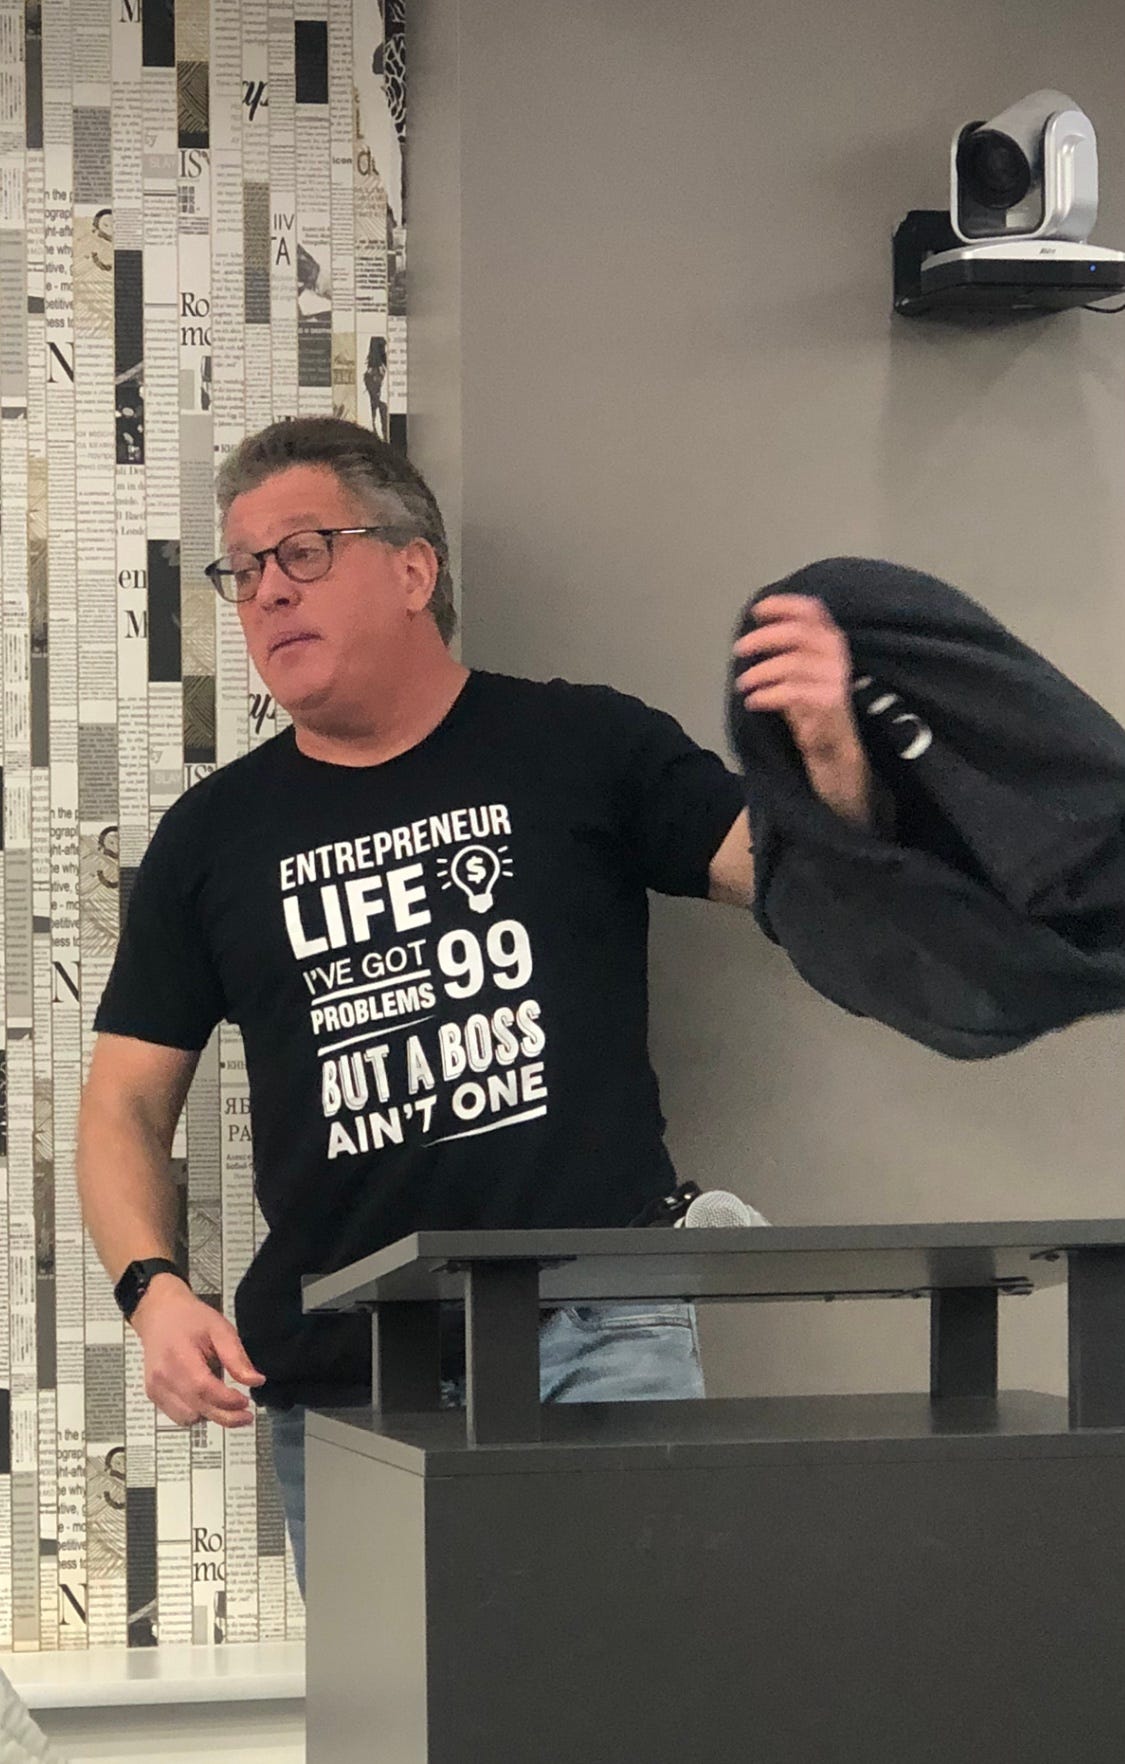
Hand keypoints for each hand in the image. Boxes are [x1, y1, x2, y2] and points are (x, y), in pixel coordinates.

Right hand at [132, 1275, 265, 1428]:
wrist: (159, 1314)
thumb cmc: (191, 1319)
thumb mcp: (220, 1329)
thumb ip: (236, 1357)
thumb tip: (256, 1382)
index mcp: (178, 1356)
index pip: (203, 1388)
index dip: (227, 1401)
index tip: (247, 1403)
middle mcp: (162, 1377)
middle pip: (196, 1409)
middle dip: (225, 1417)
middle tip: (246, 1415)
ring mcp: (155, 1389)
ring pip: (187, 1418)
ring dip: (210, 1415)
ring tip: (225, 1401)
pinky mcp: (153, 1395)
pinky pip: (177, 1416)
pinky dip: (196, 1413)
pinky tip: (207, 1399)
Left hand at [733, 594, 872, 825]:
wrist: (835, 754)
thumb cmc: (812, 712)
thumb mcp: (797, 676)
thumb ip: (784, 655)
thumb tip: (751, 638)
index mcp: (831, 643)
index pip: (813, 610)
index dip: (784, 605)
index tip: (756, 611)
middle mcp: (838, 656)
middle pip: (799, 633)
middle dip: (764, 638)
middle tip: (739, 650)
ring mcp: (837, 680)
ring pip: (792, 663)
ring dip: (760, 672)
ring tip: (744, 685)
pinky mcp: (830, 704)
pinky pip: (792, 692)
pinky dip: (767, 695)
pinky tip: (753, 702)